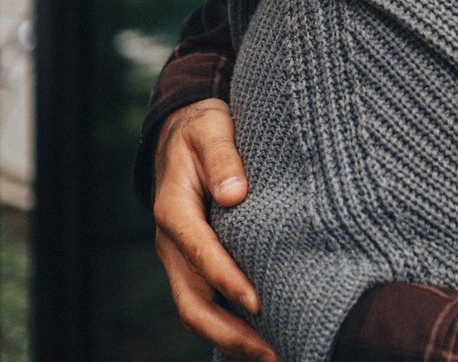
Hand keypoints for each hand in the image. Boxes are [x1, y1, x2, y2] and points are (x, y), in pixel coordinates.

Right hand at [152, 98, 277, 361]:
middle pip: (192, 300)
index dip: (226, 280)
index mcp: (174, 209)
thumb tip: (235, 194)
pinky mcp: (193, 263)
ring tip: (274, 355)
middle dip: (229, 330)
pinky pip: (205, 302)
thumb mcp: (212, 129)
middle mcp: (172, 242)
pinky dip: (229, 325)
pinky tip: (262, 338)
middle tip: (271, 351)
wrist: (184, 133)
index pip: (199, 252)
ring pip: (196, 310)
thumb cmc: (204, 128)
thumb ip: (223, 157)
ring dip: (230, 338)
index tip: (257, 302)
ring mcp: (180, 257)